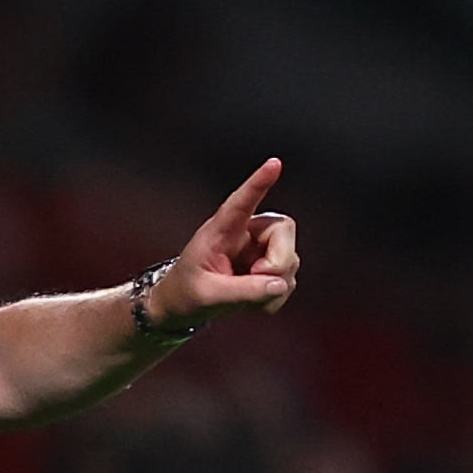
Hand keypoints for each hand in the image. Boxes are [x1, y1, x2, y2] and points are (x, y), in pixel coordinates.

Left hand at [148, 158, 299, 328]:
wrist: (182, 309)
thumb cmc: (185, 293)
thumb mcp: (207, 295)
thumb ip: (242, 290)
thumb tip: (279, 284)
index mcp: (221, 231)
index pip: (241, 203)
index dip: (258, 183)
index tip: (274, 163)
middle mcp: (245, 234)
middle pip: (282, 230)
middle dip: (279, 260)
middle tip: (260, 279)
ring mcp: (259, 251)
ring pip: (289, 259)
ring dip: (272, 286)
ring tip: (243, 296)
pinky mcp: (268, 269)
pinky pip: (287, 280)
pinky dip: (274, 298)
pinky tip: (253, 304)